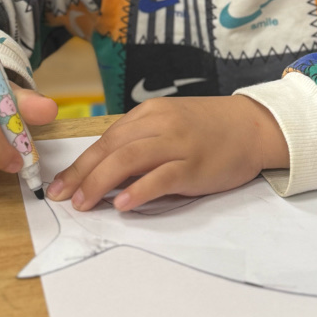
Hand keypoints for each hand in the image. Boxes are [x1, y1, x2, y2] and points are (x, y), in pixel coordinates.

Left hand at [46, 95, 288, 210]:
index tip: (62, 185)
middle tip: (64, 197)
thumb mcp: (171, 124)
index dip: (81, 164)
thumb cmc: (210, 129)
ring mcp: (178, 143)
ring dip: (101, 182)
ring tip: (85, 204)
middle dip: (83, 174)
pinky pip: (161, 177)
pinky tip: (123, 204)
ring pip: (129, 159)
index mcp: (150, 113)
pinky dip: (139, 190)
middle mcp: (161, 124)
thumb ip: (142, 142)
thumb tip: (106, 173)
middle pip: (112, 148)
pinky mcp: (195, 164)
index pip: (107, 138)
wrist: (254, 126)